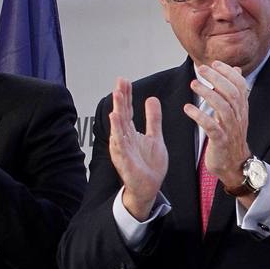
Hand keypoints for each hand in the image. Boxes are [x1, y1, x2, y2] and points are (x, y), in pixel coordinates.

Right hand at [109, 77, 167, 218]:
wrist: (149, 187)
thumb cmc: (149, 165)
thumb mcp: (155, 137)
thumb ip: (153, 119)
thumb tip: (151, 98)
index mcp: (131, 132)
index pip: (128, 110)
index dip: (127, 95)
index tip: (125, 80)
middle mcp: (124, 138)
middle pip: (122, 114)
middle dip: (121, 98)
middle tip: (120, 81)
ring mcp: (122, 148)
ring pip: (118, 126)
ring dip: (117, 110)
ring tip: (117, 95)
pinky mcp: (124, 159)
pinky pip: (119, 143)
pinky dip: (117, 131)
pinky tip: (115, 119)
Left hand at [185, 62, 251, 187]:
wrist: (235, 165)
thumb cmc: (231, 136)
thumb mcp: (235, 112)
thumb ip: (233, 92)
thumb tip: (235, 70)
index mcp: (242, 109)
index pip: (240, 85)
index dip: (228, 72)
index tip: (214, 63)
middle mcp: (238, 117)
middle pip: (232, 93)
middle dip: (217, 78)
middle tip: (201, 69)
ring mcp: (230, 129)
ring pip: (223, 107)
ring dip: (208, 94)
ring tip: (193, 84)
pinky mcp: (221, 141)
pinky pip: (211, 126)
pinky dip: (200, 116)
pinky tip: (188, 109)